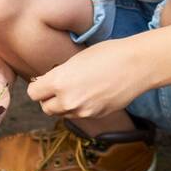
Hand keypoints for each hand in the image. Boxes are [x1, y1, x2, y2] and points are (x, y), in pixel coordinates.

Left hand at [26, 38, 150, 119]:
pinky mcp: (97, 116)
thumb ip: (59, 74)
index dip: (38, 86)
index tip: (45, 80)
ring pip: (63, 114)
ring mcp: (83, 111)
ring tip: (77, 89)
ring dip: (64, 105)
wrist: (137, 65)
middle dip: (49, 98)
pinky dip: (81, 108)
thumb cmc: (108, 54)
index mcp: (59, 82)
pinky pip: (80, 115)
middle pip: (46, 108)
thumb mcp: (76, 59)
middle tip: (59, 86)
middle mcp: (68, 100)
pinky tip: (91, 93)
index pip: (33, 93)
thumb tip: (48, 83)